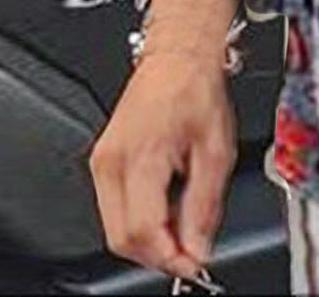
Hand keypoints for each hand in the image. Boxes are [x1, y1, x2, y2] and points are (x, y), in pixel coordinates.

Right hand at [90, 41, 236, 281]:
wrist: (177, 54)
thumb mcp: (217, 148)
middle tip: (190, 250)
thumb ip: (205, 205)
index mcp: (141, 156)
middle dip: (157, 254)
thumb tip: (198, 249)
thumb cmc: (196, 88)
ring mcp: (102, 162)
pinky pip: (113, 209)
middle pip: (122, 239)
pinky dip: (139, 220)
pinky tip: (165, 207)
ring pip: (113, 229)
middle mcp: (111, 162)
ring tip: (181, 224)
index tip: (195, 265)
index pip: (143, 231)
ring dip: (148, 240)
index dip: (169, 257)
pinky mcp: (101, 161)